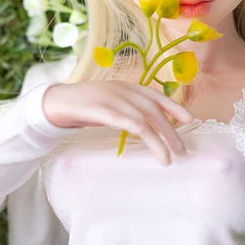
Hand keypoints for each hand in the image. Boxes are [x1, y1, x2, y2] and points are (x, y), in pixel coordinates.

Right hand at [42, 80, 193, 165]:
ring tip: (170, 158)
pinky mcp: (102, 110)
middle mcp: (122, 89)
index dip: (174, 107)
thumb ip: (126, 111)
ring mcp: (113, 98)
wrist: (54, 103)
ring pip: (146, 119)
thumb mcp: (109, 105)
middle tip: (182, 151)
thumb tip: (147, 127)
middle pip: (154, 110)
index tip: (190, 120)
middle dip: (171, 131)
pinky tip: (154, 148)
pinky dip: (145, 136)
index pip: (156, 95)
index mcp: (126, 86)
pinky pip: (129, 123)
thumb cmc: (83, 108)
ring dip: (161, 140)